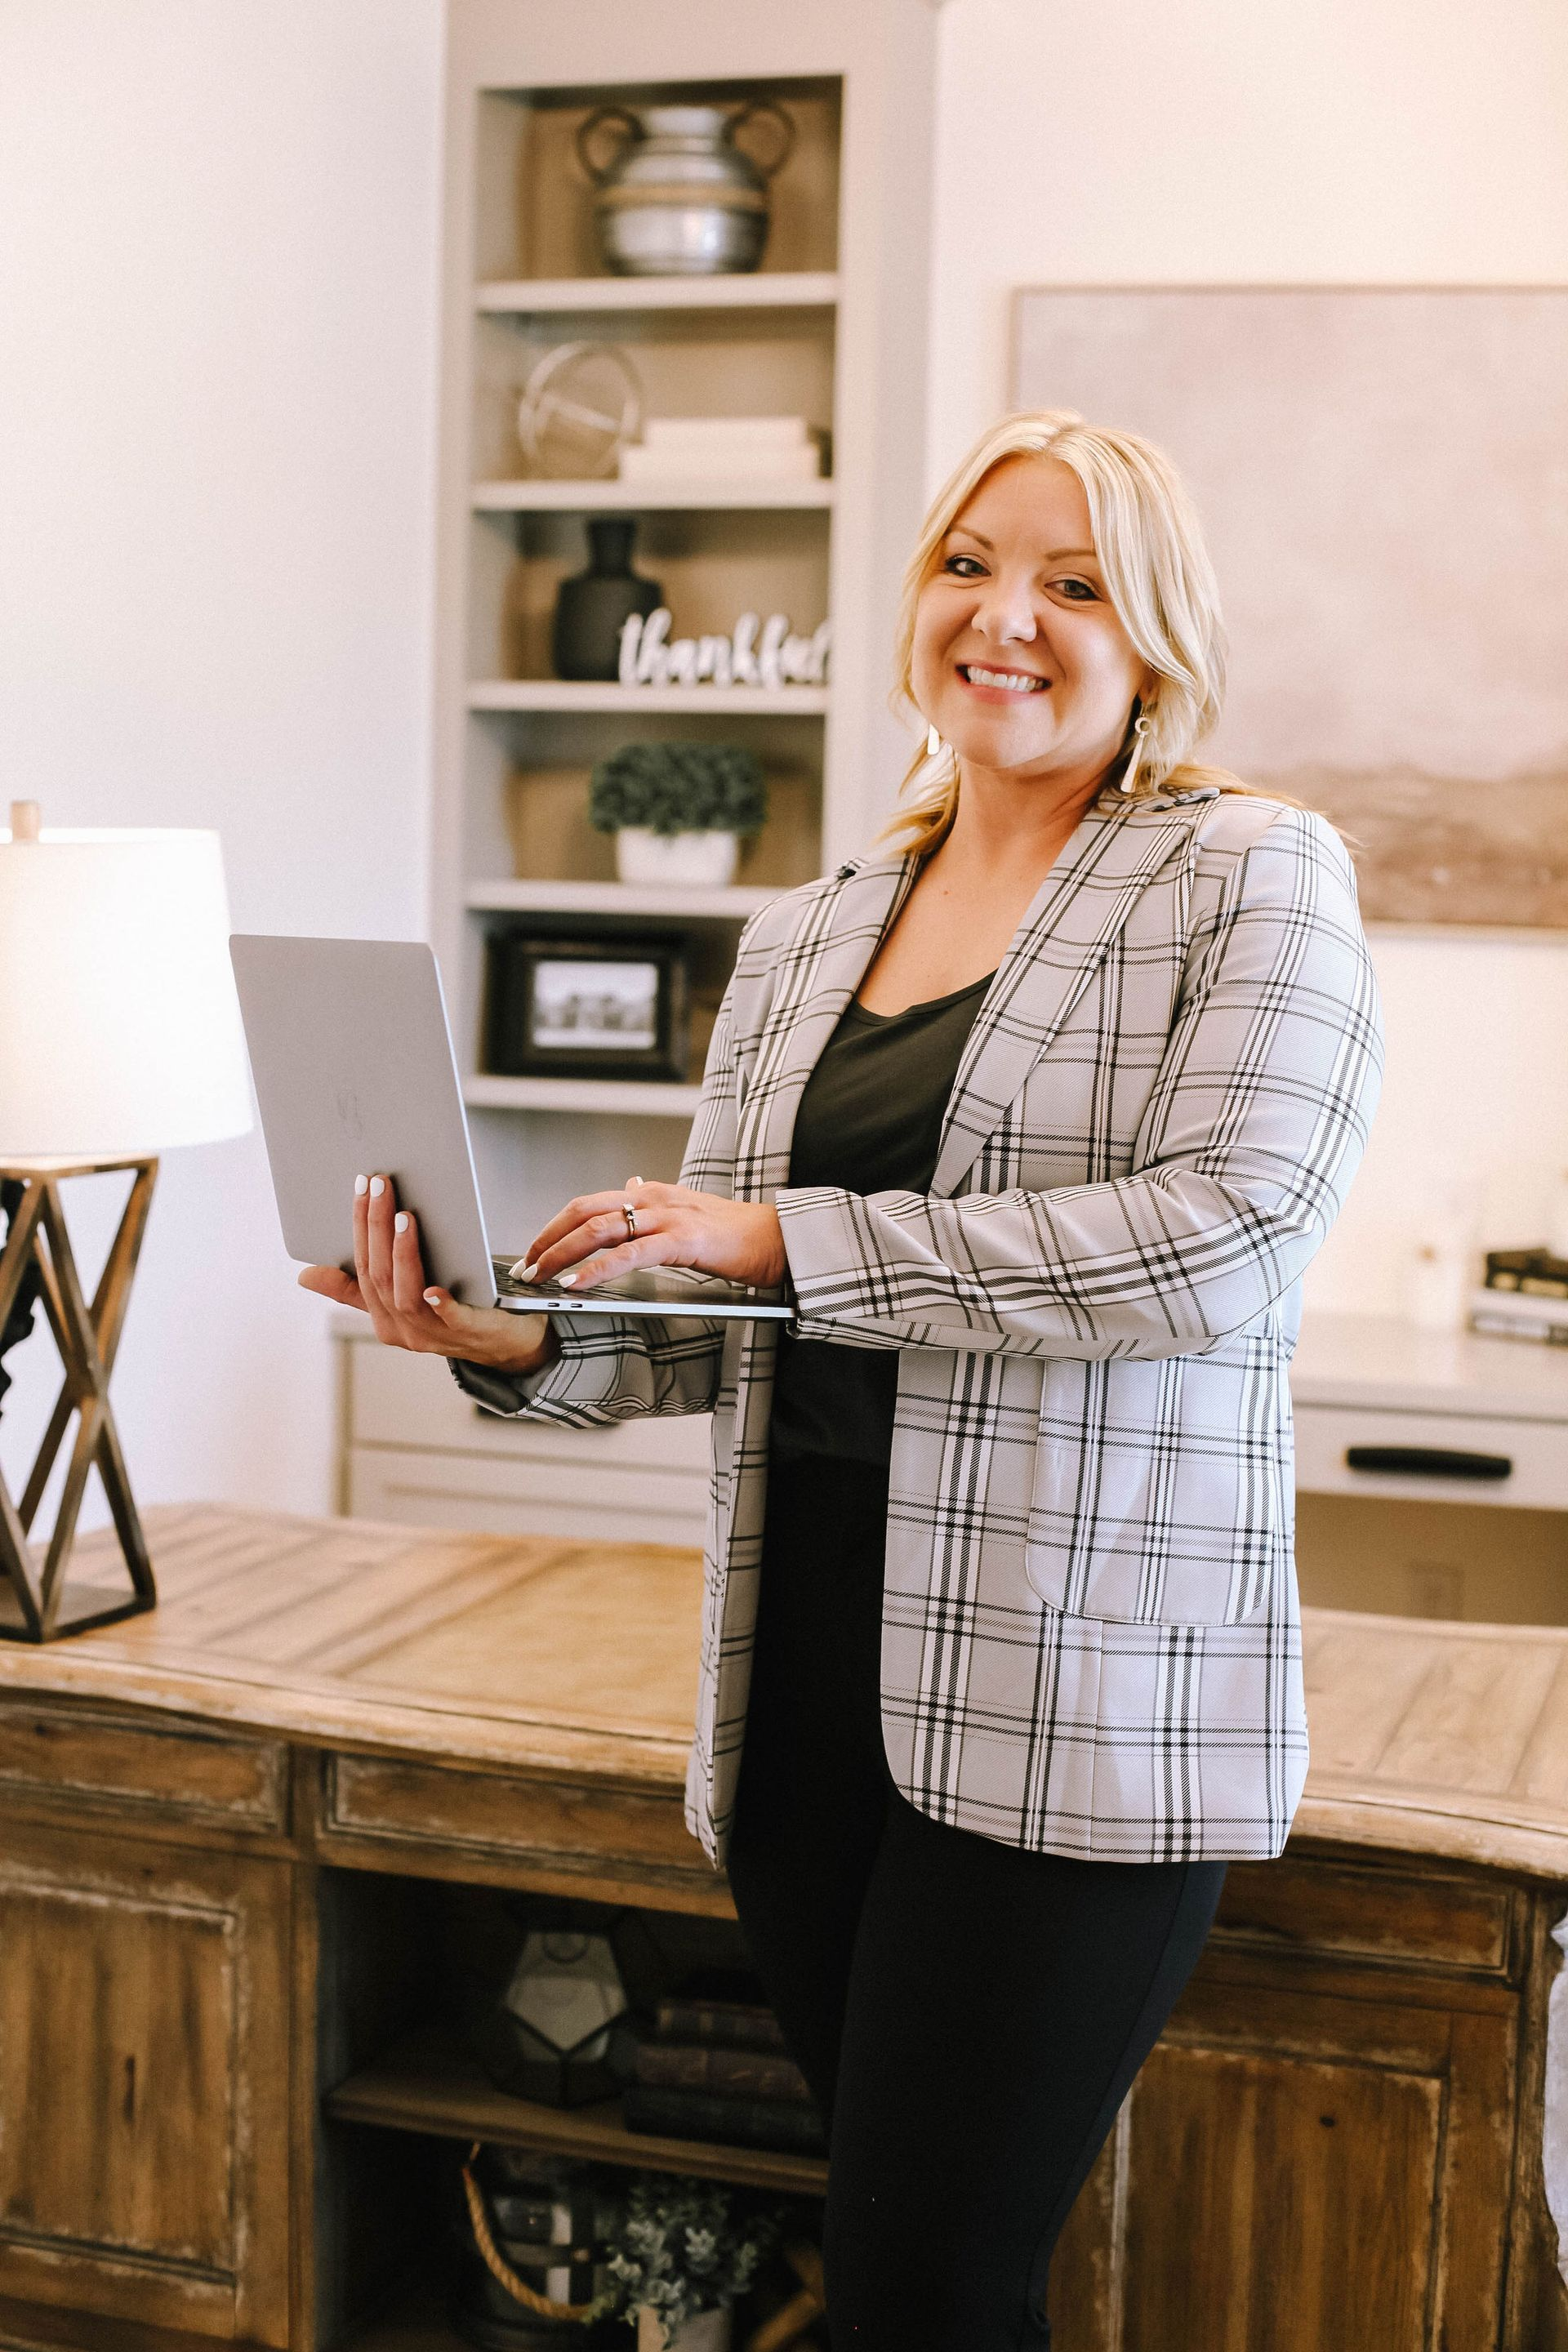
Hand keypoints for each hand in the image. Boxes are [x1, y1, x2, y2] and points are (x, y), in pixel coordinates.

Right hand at [297, 1173, 556, 1376]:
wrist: (507, 1345)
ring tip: (402, 1217)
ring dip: (402, 1254)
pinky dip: (439, 1303)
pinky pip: (449, 1320)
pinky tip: (434, 1288)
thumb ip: (358, 1289)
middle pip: (379, 1276)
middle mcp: (402, 1329)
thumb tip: (305, 1276)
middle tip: (380, 1186)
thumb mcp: (402, 1298)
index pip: (361, 1267)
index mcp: (383, 1318)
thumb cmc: (453, 1314)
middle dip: (376, 1227)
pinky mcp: (467, 1334)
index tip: (360, 1186)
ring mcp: (433, 1335)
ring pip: (406, 1295)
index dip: (359, 1226)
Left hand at [523, 1175, 785, 1293]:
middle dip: (547, 1239)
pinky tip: (577, 1283)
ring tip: (539, 1276)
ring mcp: (668, 1217)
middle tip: (525, 1266)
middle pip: (583, 1211)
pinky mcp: (683, 1241)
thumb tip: (629, 1185)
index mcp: (651, 1192)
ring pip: (600, 1229)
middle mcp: (654, 1198)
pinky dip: (597, 1269)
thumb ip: (654, 1203)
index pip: (588, 1203)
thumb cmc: (735, 1233)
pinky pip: (629, 1254)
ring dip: (562, 1254)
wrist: (778, 1238)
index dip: (555, 1227)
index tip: (534, 1251)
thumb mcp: (687, 1211)